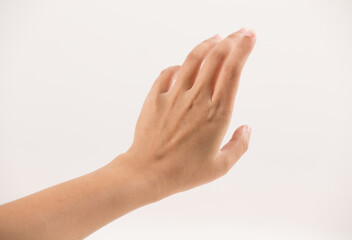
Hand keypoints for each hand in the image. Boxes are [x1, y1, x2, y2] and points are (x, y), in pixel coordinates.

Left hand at [124, 28, 255, 199]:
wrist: (148, 172)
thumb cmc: (185, 172)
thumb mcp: (220, 166)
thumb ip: (239, 146)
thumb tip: (247, 129)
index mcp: (217, 113)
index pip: (233, 70)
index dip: (243, 48)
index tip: (250, 37)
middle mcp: (197, 98)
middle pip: (216, 57)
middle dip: (231, 40)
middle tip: (240, 32)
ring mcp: (174, 96)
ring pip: (193, 59)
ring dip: (207, 44)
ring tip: (216, 38)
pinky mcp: (156, 98)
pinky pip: (168, 73)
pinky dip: (179, 66)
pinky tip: (183, 66)